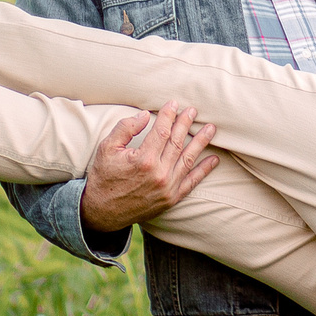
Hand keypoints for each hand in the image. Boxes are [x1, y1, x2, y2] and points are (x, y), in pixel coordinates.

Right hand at [77, 101, 219, 233]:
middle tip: (193, 111)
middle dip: (186, 124)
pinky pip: (192, 182)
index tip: (173, 104)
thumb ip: (126, 128)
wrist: (102, 211)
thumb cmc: (103, 176)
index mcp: (143, 159)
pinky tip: (214, 159)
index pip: (162, 131)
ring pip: (188, 159)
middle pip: (177, 142)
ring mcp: (167, 188)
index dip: (169, 115)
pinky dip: (204, 170)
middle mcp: (159, 174)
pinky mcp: (171, 199)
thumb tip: (145, 114)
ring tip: (211, 129)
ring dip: (201, 142)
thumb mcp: (106, 148)